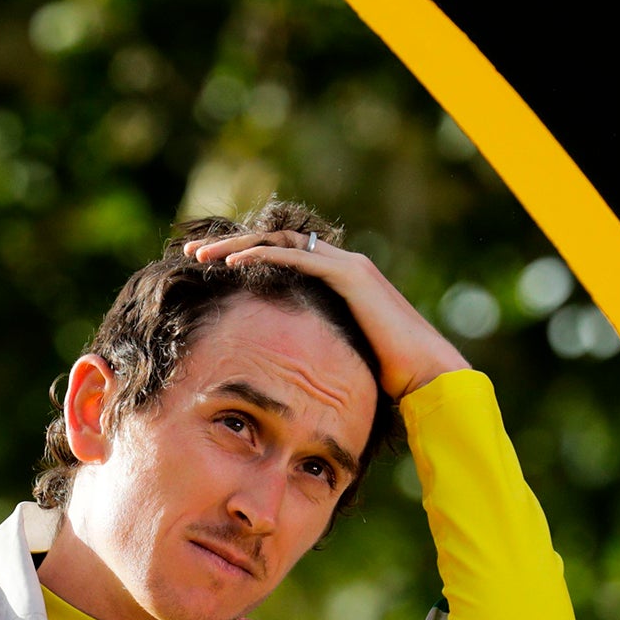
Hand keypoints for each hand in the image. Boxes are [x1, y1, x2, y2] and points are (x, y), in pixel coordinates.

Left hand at [183, 230, 470, 398]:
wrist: (427, 375)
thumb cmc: (388, 378)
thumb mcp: (338, 358)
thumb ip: (316, 349)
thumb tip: (289, 375)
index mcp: (338, 280)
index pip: (282, 256)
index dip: (244, 256)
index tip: (208, 267)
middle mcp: (342, 264)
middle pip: (274, 241)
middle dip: (230, 244)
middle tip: (192, 252)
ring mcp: (347, 266)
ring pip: (279, 241)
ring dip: (237, 245)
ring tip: (202, 255)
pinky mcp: (349, 275)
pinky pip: (296, 256)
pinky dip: (261, 255)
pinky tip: (232, 263)